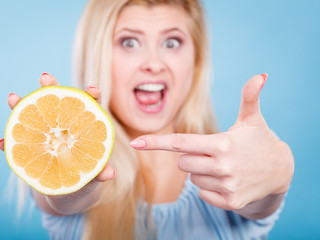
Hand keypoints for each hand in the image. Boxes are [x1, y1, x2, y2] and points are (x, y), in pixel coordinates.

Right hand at [0, 73, 114, 200]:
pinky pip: (18, 141)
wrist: (68, 187)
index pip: (90, 105)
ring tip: (12, 98)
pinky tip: (2, 144)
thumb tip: (110, 173)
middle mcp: (63, 124)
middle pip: (59, 101)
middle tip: (45, 77)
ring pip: (34, 114)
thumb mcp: (94, 174)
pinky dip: (9, 143)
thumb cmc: (85, 174)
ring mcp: (45, 133)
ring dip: (21, 105)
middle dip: (52, 87)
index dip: (91, 95)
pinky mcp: (31, 147)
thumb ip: (100, 172)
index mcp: (83, 125)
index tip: (92, 89)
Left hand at [130, 74, 293, 216]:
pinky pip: (203, 194)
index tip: (135, 142)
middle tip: (213, 151)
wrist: (281, 171)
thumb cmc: (260, 140)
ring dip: (203, 172)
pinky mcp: (231, 202)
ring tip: (225, 166)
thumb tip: (259, 75)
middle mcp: (223, 167)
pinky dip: (210, 187)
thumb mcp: (252, 119)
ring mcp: (227, 187)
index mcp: (222, 144)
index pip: (180, 143)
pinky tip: (227, 180)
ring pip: (193, 179)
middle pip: (183, 162)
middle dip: (192, 156)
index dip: (155, 142)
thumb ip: (249, 98)